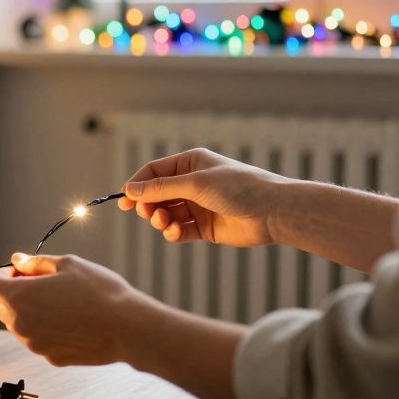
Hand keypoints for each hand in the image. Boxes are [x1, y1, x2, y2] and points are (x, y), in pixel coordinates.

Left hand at [0, 252, 157, 366]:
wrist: (127, 328)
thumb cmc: (99, 291)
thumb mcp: (67, 265)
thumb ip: (36, 263)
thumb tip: (17, 260)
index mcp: (19, 297)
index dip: (5, 274)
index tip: (25, 272)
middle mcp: (20, 324)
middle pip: (4, 307)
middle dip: (18, 294)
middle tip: (47, 285)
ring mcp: (34, 345)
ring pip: (21, 325)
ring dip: (32, 313)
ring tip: (64, 303)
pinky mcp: (50, 358)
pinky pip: (40, 340)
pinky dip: (48, 330)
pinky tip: (73, 322)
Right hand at [119, 148, 289, 247]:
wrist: (273, 211)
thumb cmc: (238, 188)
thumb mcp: (195, 184)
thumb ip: (161, 188)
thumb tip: (130, 190)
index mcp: (190, 164)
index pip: (154, 172)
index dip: (137, 185)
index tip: (124, 200)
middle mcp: (192, 183)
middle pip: (156, 195)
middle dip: (149, 206)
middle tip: (149, 214)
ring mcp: (198, 206)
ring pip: (166, 214)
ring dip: (161, 220)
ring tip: (166, 225)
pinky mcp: (205, 227)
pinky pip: (180, 230)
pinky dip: (174, 233)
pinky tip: (177, 234)